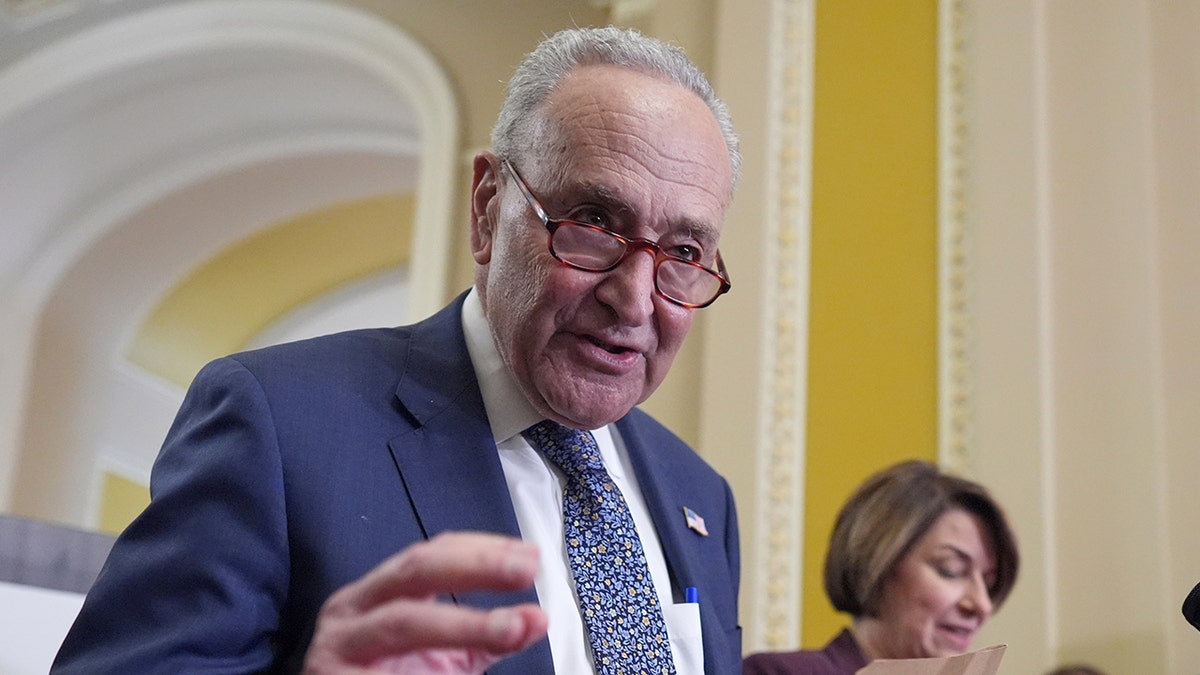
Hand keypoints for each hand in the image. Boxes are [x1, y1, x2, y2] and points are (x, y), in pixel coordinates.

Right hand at [303, 531, 547, 673]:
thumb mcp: (441, 652)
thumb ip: (489, 635)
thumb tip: (536, 619)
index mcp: (377, 593)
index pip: (431, 554)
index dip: (481, 549)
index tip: (528, 555)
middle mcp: (352, 612)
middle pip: (415, 571)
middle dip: (474, 567)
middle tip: (523, 570)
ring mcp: (337, 649)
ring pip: (404, 623)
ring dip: (464, 623)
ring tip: (510, 629)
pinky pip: (390, 673)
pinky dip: (427, 672)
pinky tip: (458, 674)